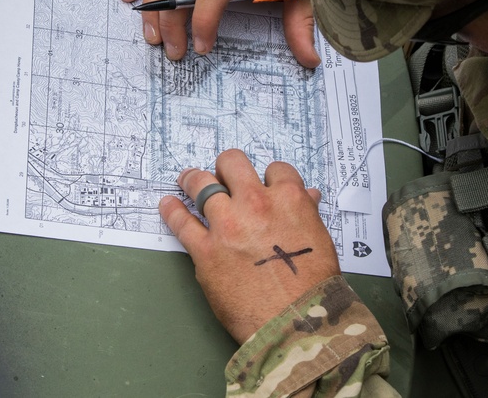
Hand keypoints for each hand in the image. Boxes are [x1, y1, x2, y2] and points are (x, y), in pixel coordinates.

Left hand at [159, 149, 340, 342]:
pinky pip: (182, 222)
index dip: (268, 176)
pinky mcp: (205, 251)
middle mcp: (255, 204)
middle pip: (232, 164)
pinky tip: (168, 205)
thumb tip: (307, 196)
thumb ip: (307, 213)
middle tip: (221, 174)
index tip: (262, 183)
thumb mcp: (319, 241)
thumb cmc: (314, 287)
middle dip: (226, 166)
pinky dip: (172, 211)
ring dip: (193, 179)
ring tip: (187, 179)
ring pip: (201, 184)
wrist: (297, 323)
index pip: (275, 170)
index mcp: (288, 199)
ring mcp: (227, 225)